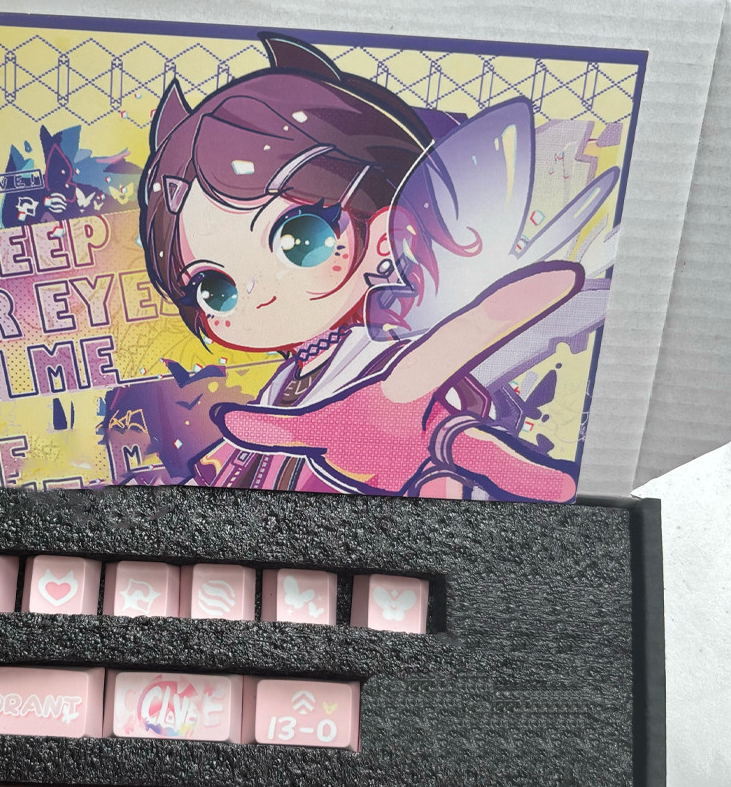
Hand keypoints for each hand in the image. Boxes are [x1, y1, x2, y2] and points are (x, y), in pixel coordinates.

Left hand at [213, 263, 581, 500]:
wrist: (368, 491)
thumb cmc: (357, 443)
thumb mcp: (316, 433)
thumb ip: (273, 428)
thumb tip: (227, 420)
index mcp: (413, 392)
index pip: (462, 342)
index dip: (510, 309)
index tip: (560, 277)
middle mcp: (445, 426)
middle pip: (484, 442)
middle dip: (515, 461)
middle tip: (557, 478)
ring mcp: (455, 465)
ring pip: (480, 481)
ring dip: (481, 496)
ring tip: (492, 505)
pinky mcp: (458, 494)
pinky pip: (462, 505)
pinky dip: (450, 509)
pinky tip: (441, 507)